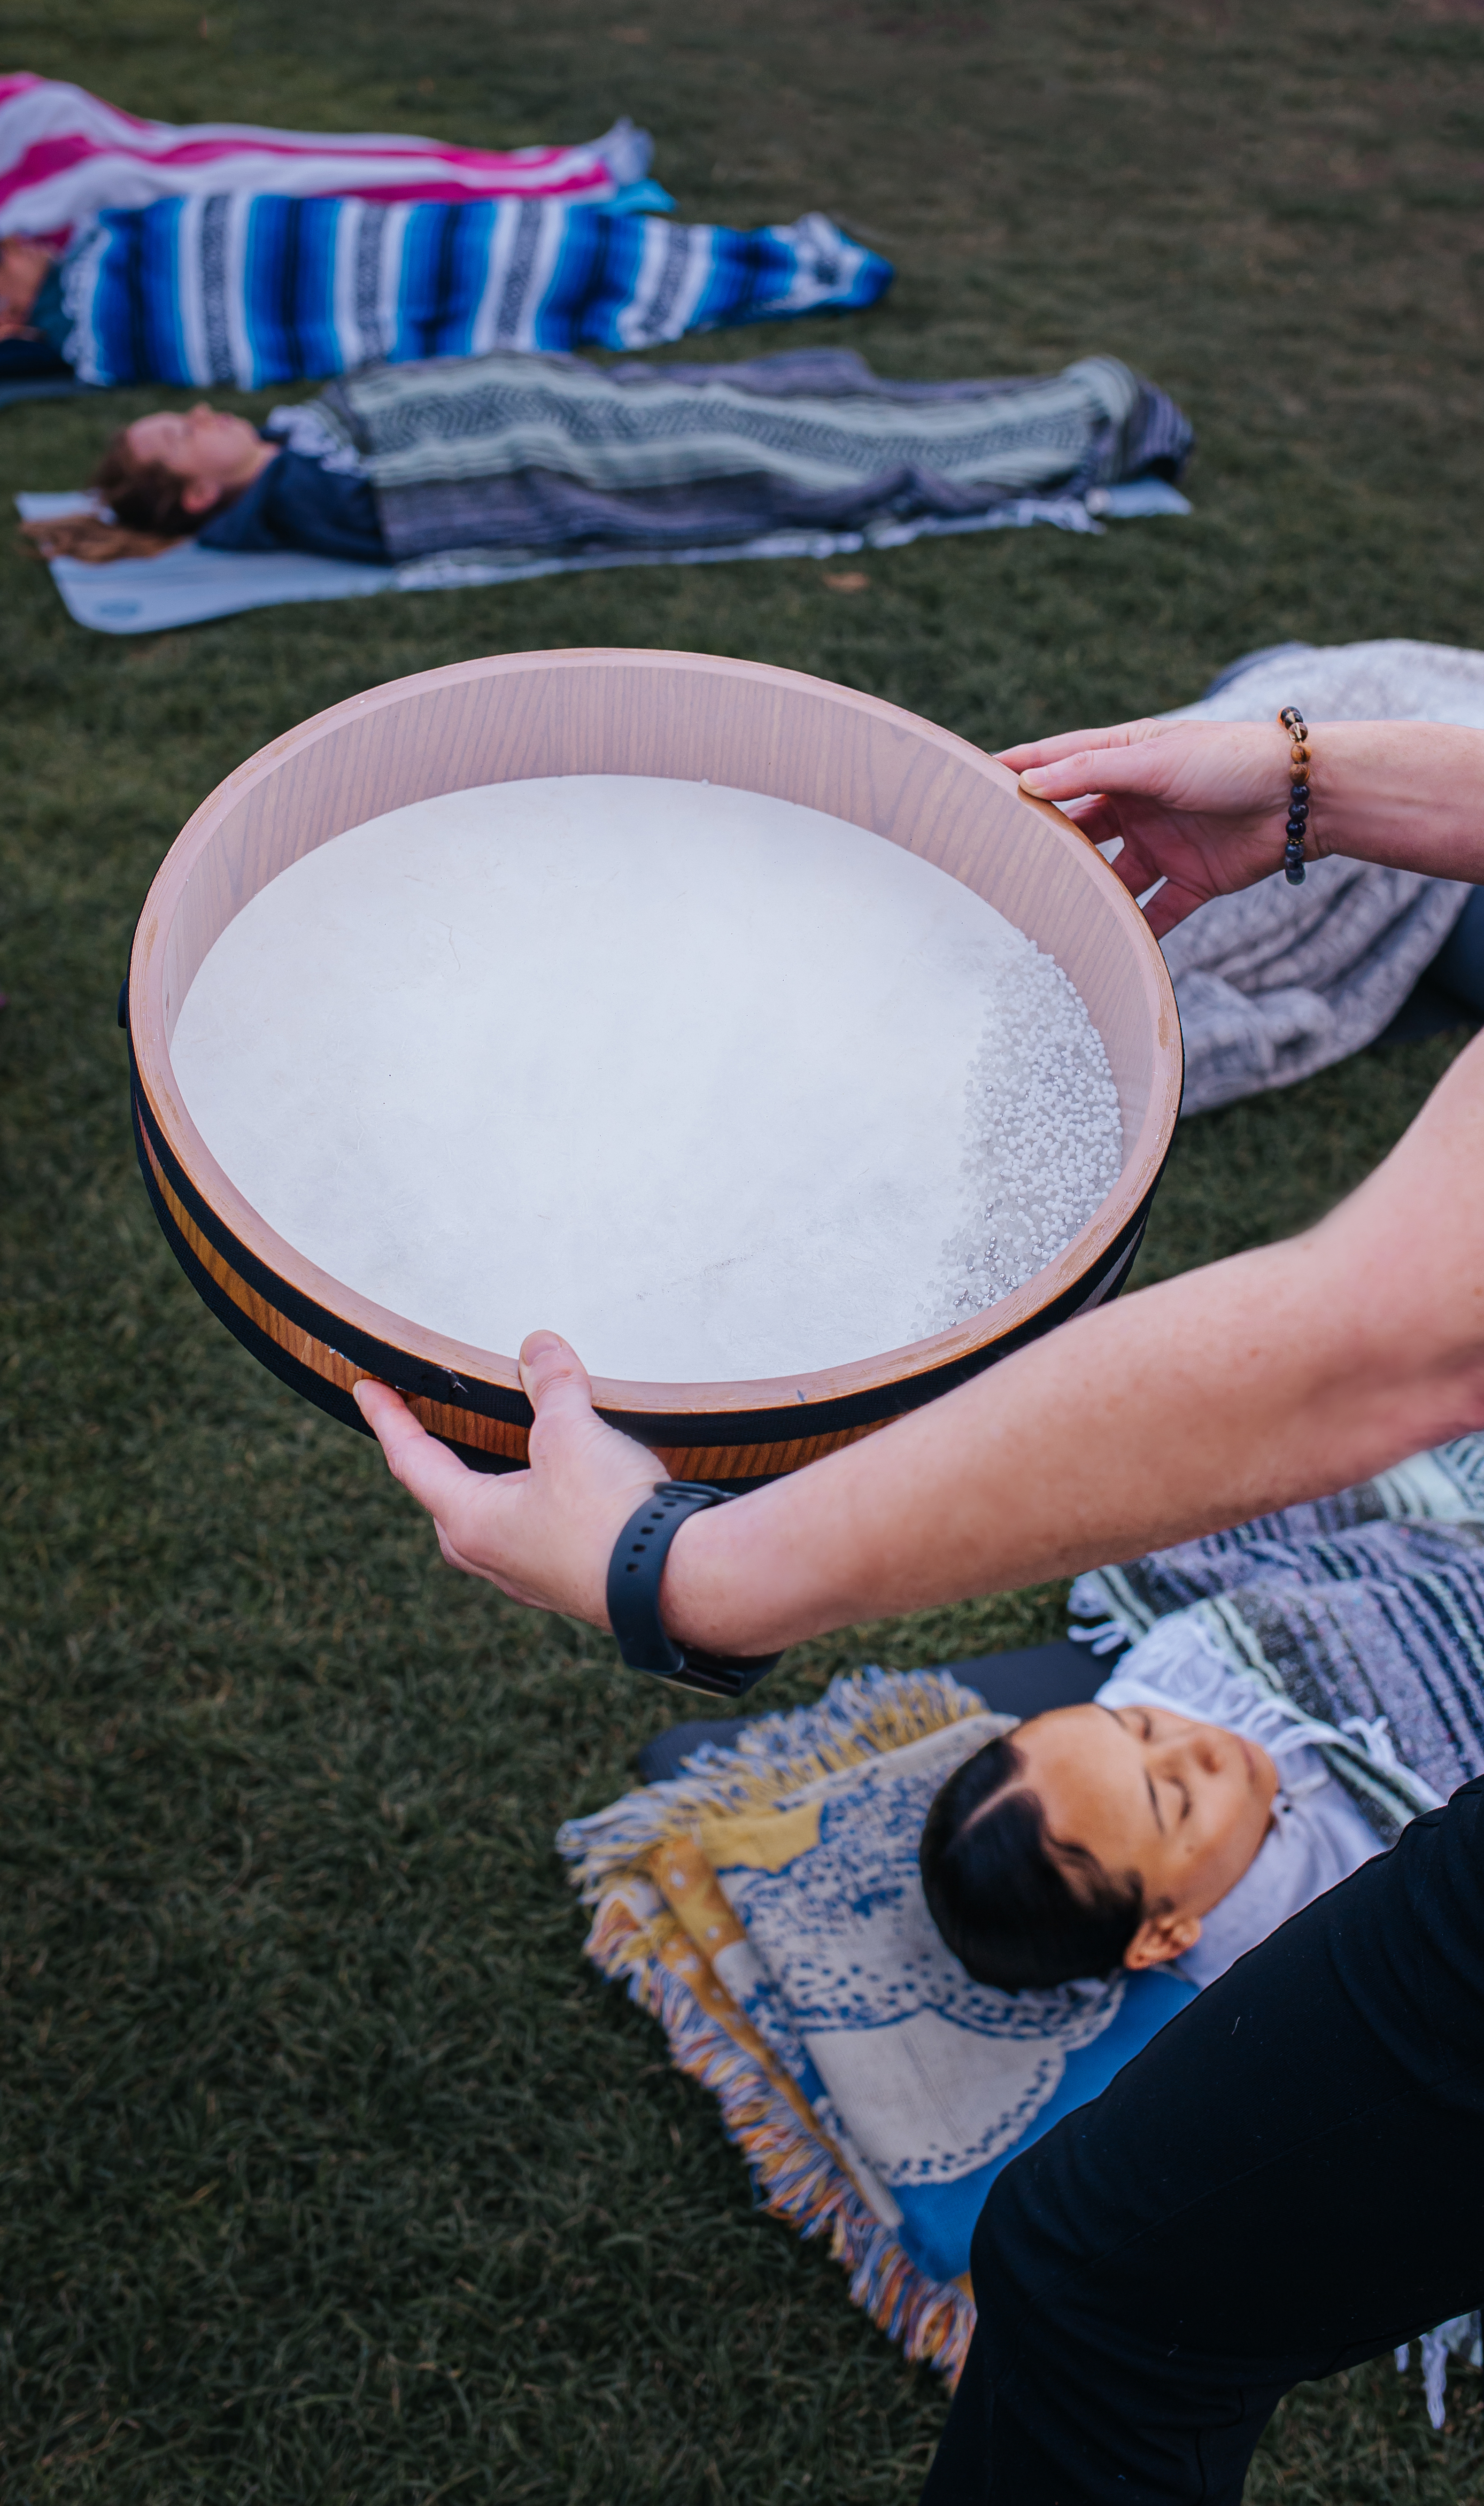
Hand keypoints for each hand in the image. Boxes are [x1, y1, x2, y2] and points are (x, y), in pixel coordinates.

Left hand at [353, 1332, 662, 1625]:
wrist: (677, 1583)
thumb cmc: (609, 1519)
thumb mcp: (571, 1434)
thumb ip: (552, 1386)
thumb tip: (539, 1347)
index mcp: (472, 1521)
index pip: (412, 1459)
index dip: (388, 1417)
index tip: (366, 1390)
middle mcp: (493, 1557)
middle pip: (444, 1502)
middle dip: (435, 1464)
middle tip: (431, 1430)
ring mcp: (532, 1578)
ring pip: (491, 1527)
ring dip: (491, 1489)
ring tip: (504, 1458)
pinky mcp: (572, 1583)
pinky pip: (534, 1540)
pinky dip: (533, 1508)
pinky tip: (561, 1495)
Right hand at [999, 717, 1302, 937]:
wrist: (1304, 796)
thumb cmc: (1230, 759)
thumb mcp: (1153, 758)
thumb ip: (1090, 772)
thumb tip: (1029, 785)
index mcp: (1124, 759)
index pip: (1056, 765)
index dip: (1016, 774)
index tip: (971, 787)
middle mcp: (1136, 801)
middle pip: (1076, 827)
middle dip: (1042, 846)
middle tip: (998, 866)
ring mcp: (1161, 842)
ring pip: (1108, 876)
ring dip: (1082, 894)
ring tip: (1044, 915)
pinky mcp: (1190, 880)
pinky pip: (1153, 912)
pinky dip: (1132, 931)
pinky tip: (1105, 950)